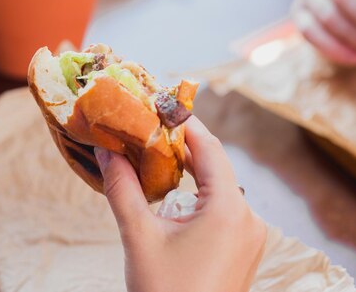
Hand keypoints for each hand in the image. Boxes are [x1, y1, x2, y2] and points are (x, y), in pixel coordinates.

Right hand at [95, 116, 265, 291]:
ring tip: (155, 156)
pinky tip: (174, 192)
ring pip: (219, 186)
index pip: (208, 148)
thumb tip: (105, 151)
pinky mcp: (243, 249)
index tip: (157, 105)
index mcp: (229, 210)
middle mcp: (248, 218)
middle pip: (215, 165)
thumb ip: (122, 189)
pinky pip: (223, 208)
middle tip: (148, 128)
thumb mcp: (138, 237)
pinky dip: (198, 193)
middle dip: (181, 145)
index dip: (182, 123)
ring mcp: (250, 236)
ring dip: (189, 169)